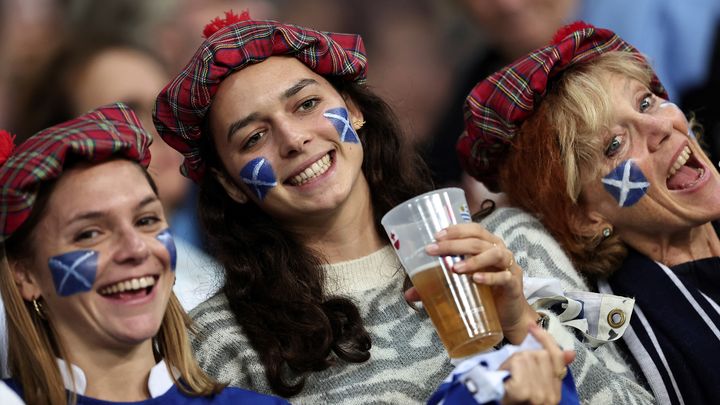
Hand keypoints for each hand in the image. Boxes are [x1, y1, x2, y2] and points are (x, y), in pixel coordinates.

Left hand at [415, 222, 534, 342]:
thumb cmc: (485, 293)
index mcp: (487, 245)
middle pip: (478, 241)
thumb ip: (437, 286)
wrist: (509, 315)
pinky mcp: (514, 284)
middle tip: (435, 250)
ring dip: (473, 259)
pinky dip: (490, 277)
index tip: (436, 236)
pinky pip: (503, 277)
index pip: (474, 229)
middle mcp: (500, 251)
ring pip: (494, 254)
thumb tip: (409, 294)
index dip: (456, 230)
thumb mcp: (461, 285)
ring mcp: (509, 267)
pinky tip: (476, 279)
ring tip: (455, 268)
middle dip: (455, 244)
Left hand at [500, 324, 575, 404]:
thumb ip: (549, 367)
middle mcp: (551, 394)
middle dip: (522, 355)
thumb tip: (571, 352)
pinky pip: (518, 362)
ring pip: (527, 356)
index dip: (546, 339)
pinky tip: (504, 376)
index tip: (532, 327)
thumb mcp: (530, 381)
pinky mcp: (523, 392)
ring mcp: (539, 395)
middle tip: (510, 369)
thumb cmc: (510, 399)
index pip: (557, 357)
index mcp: (555, 390)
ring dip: (512, 361)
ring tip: (506, 376)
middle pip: (540, 355)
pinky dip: (507, 365)